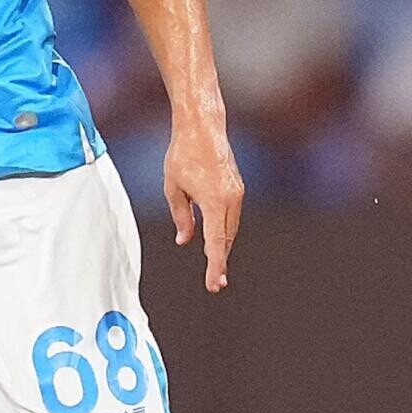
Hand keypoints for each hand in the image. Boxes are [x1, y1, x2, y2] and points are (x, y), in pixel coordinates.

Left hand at [164, 121, 243, 292]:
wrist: (203, 128)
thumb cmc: (183, 154)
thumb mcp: (173, 189)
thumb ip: (181, 218)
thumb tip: (185, 241)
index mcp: (214, 201)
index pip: (216, 242)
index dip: (215, 266)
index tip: (215, 284)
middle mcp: (231, 199)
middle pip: (226, 239)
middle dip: (221, 259)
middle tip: (216, 282)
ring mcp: (237, 193)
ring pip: (231, 228)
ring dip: (222, 244)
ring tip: (214, 262)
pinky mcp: (238, 187)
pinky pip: (231, 215)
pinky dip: (224, 229)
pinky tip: (216, 236)